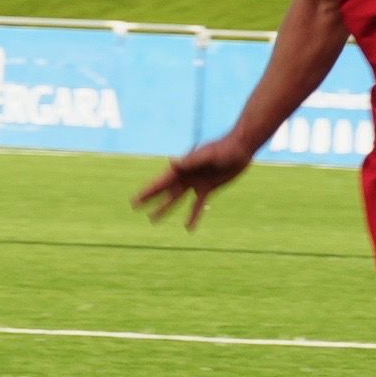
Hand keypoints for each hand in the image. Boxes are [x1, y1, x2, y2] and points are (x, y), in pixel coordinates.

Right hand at [132, 134, 254, 229]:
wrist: (240, 149)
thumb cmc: (223, 148)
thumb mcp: (208, 155)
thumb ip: (191, 160)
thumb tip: (172, 161)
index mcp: (182, 168)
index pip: (160, 182)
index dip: (147, 192)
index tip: (135, 200)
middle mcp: (185, 176)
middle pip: (165, 191)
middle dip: (150, 199)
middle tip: (136, 207)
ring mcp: (196, 183)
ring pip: (177, 199)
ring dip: (165, 209)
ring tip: (153, 219)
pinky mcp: (208, 189)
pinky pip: (198, 205)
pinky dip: (193, 216)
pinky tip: (188, 228)